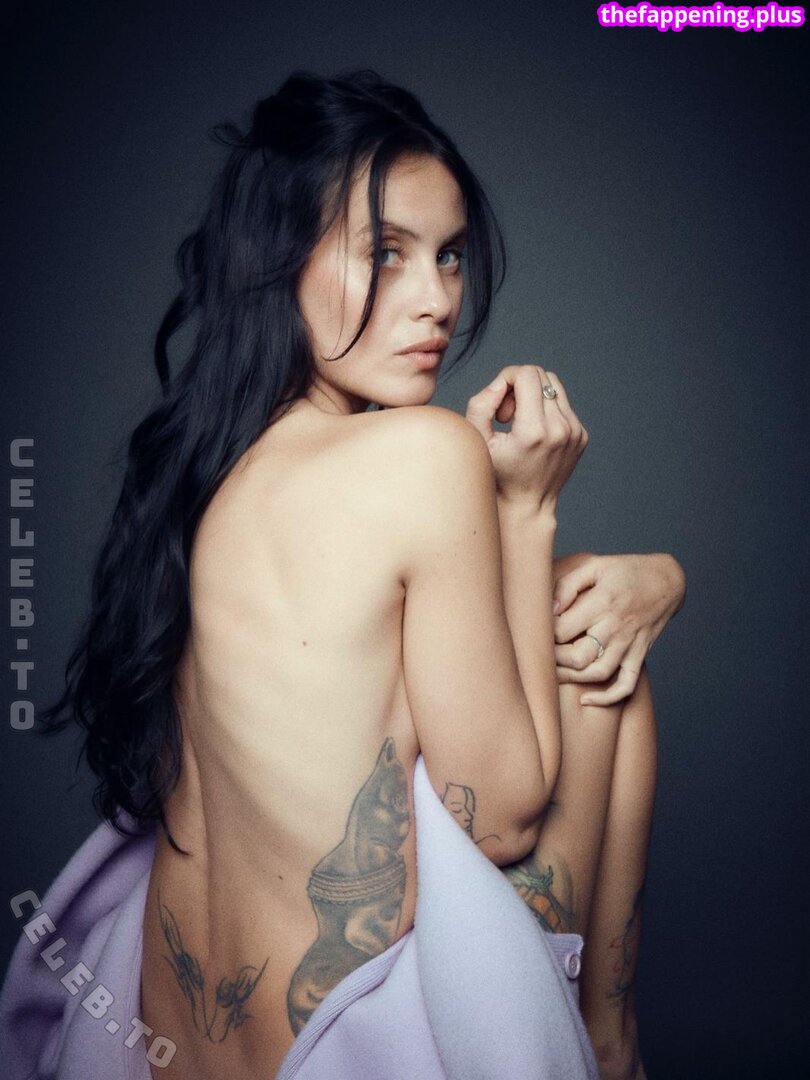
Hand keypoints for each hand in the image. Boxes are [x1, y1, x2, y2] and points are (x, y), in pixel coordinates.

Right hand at [465, 366, 587, 511]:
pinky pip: (563, 404)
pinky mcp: (581, 435)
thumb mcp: (478, 441)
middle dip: (520, 386)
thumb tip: (500, 384)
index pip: (527, 374)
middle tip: (508, 415)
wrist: (528, 505)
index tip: (500, 406)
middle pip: (541, 376)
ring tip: (522, 423)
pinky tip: (535, 434)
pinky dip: (547, 410)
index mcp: (534, 430)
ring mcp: (575, 432)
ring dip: (534, 396)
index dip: (508, 378)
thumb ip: (481, 405)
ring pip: (554, 386)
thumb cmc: (498, 475)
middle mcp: (560, 428)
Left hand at [552, 552, 685, 704]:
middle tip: (540, 654)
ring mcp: (629, 643)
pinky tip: (586, 700)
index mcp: (602, 602)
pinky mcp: (639, 654)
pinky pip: (626, 684)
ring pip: (598, 673)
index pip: (563, 629)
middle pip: (578, 656)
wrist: (667, 580)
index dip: (544, 634)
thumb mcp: (595, 566)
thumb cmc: (626, 571)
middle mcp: (616, 626)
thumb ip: (569, 584)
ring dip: (572, 678)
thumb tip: (549, 607)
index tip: (535, 631)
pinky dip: (607, 698)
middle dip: (554, 660)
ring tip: (554, 673)